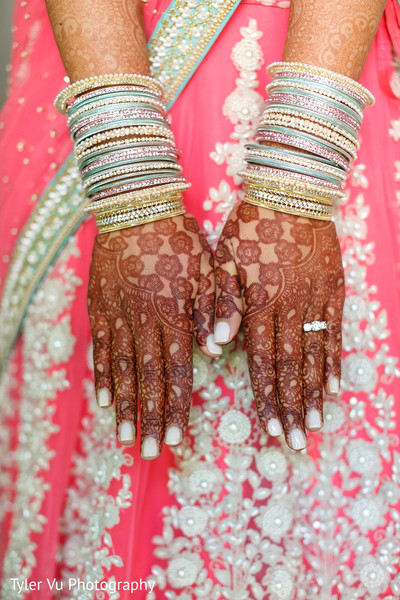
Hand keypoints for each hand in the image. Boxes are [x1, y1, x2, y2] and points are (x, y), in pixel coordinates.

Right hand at [87, 214, 214, 458]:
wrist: (136, 207)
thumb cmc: (179, 238)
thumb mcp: (209, 267)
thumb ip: (214, 308)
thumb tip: (218, 349)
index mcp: (176, 313)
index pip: (177, 370)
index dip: (176, 405)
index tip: (174, 437)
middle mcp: (145, 320)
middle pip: (147, 378)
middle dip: (149, 417)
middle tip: (147, 451)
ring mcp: (118, 315)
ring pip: (121, 368)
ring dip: (123, 405)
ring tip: (122, 436)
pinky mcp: (99, 307)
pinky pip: (99, 347)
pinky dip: (100, 375)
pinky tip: (102, 399)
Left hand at [214, 201, 344, 450]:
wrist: (291, 190)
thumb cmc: (250, 225)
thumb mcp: (225, 260)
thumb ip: (222, 306)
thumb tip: (217, 347)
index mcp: (259, 303)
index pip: (263, 361)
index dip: (267, 397)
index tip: (271, 428)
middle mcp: (289, 307)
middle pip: (291, 366)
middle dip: (292, 406)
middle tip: (297, 441)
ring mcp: (315, 299)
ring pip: (314, 354)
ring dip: (315, 391)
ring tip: (317, 423)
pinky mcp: (333, 289)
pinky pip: (335, 331)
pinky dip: (335, 359)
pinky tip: (335, 384)